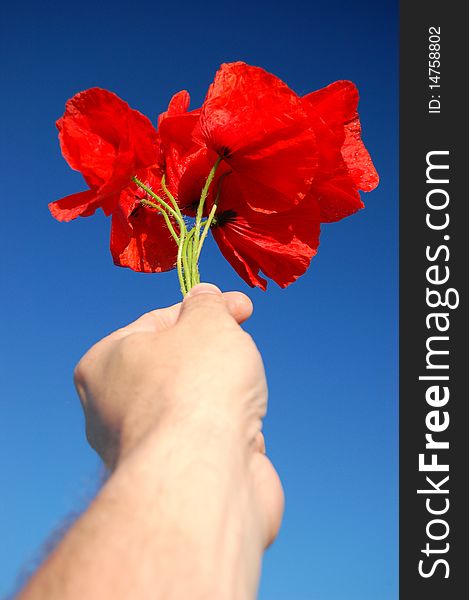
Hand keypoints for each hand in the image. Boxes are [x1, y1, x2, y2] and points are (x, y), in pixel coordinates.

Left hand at [74, 283, 283, 546]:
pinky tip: (242, 439)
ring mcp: (145, 448)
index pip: (157, 322)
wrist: (204, 478)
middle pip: (178, 364)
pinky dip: (234, 435)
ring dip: (229, 397)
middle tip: (242, 346)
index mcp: (104, 364)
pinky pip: (212, 441)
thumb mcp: (207, 322)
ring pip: (199, 403)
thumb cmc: (197, 387)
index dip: (205, 310)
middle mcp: (113, 408)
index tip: (243, 307)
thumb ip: (208, 304)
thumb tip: (205, 296)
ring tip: (241, 400)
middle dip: (217, 355)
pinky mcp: (176, 480)